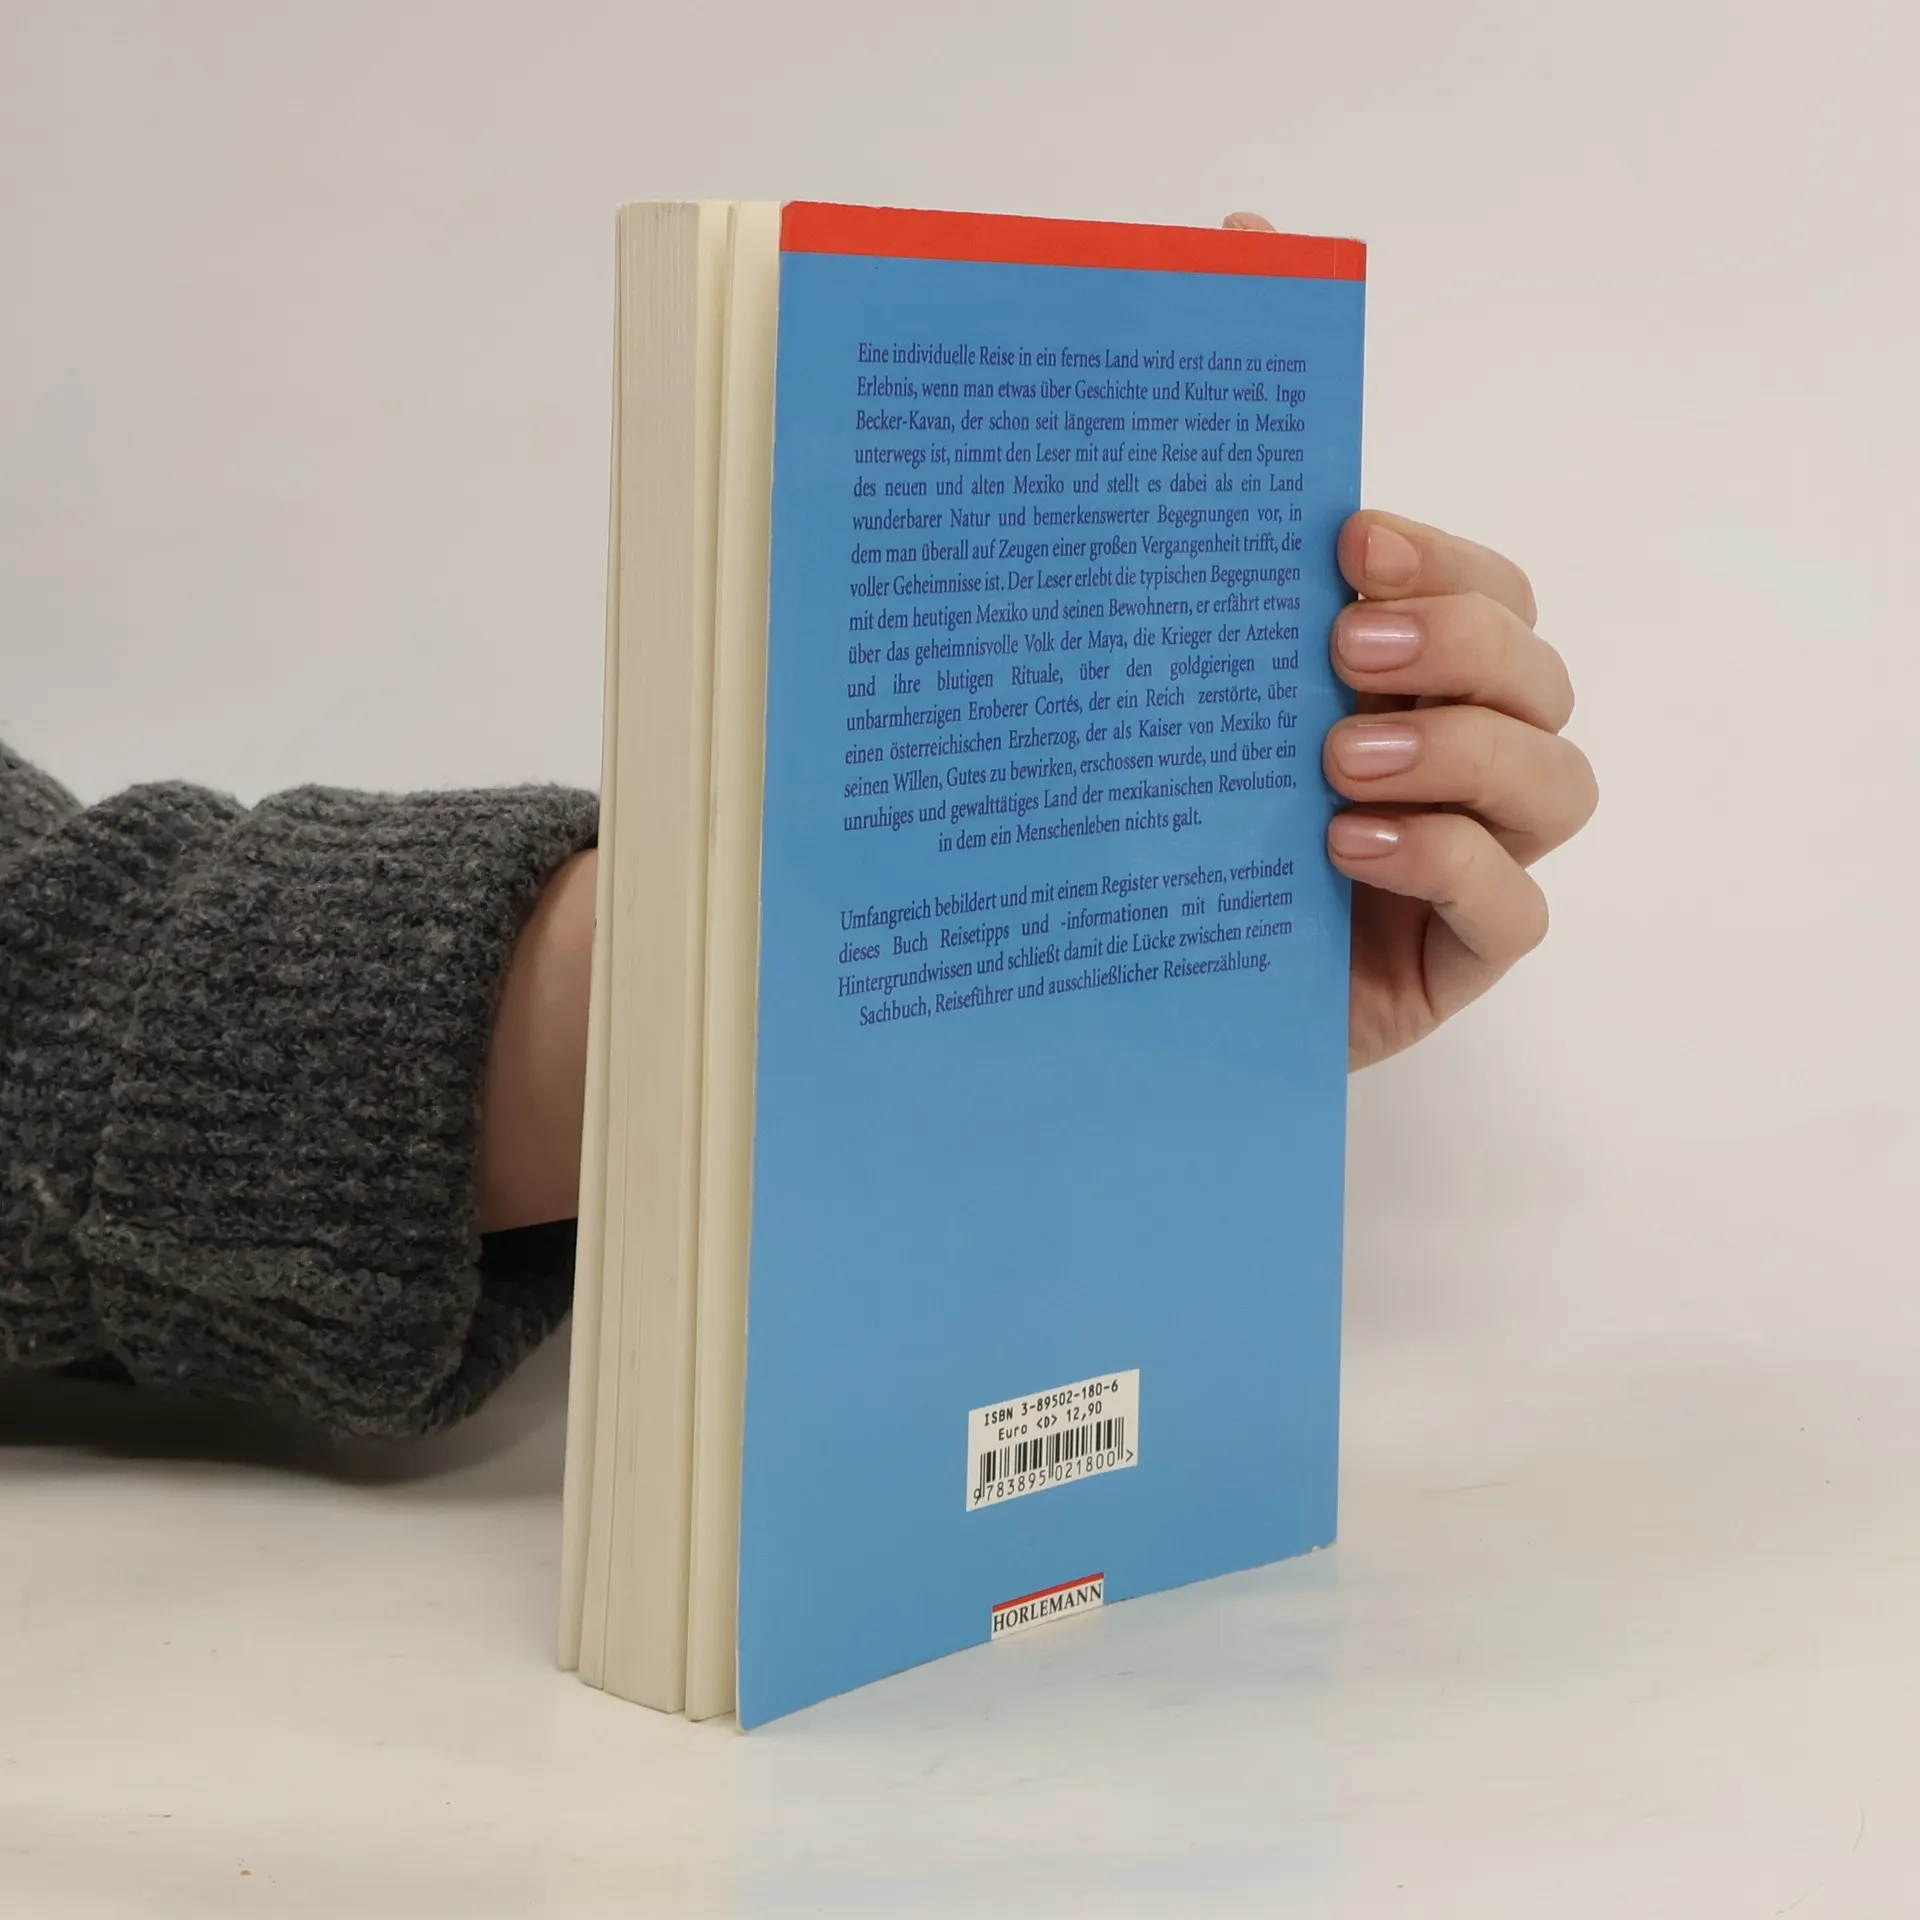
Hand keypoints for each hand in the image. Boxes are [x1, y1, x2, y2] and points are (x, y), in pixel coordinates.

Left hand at [1222, 217, 1598, 1069]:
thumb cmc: (1140, 802)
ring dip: (1461, 750)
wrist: (1097, 978)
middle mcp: (1444, 750)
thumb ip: (1202, 486)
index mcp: (1387, 669)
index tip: (1345, 539)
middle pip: (1537, 666)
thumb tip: (1234, 230)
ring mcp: (1463, 854)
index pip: (1477, 583)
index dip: (1438, 555)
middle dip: (1459, 642)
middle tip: (1343, 649)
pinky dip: (1449, 866)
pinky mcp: (1455, 955)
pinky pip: (1516, 908)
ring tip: (1339, 758)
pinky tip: (1347, 850)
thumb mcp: (1158, 651)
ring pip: (1556, 779)